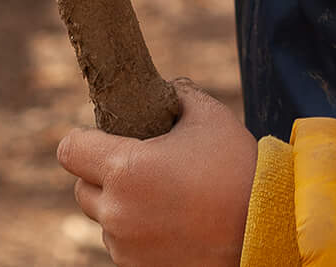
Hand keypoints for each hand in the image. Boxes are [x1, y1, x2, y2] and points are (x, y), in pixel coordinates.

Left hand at [60, 81, 257, 266]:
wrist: (266, 227)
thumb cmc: (236, 168)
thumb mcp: (209, 117)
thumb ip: (179, 95)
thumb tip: (166, 89)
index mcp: (125, 170)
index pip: (70, 150)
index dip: (83, 139)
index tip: (103, 137)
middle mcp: (117, 212)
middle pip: (81, 188)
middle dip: (102, 174)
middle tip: (139, 165)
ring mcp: (126, 247)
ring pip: (104, 219)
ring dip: (120, 206)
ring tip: (162, 195)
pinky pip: (123, 246)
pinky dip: (136, 232)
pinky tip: (170, 220)